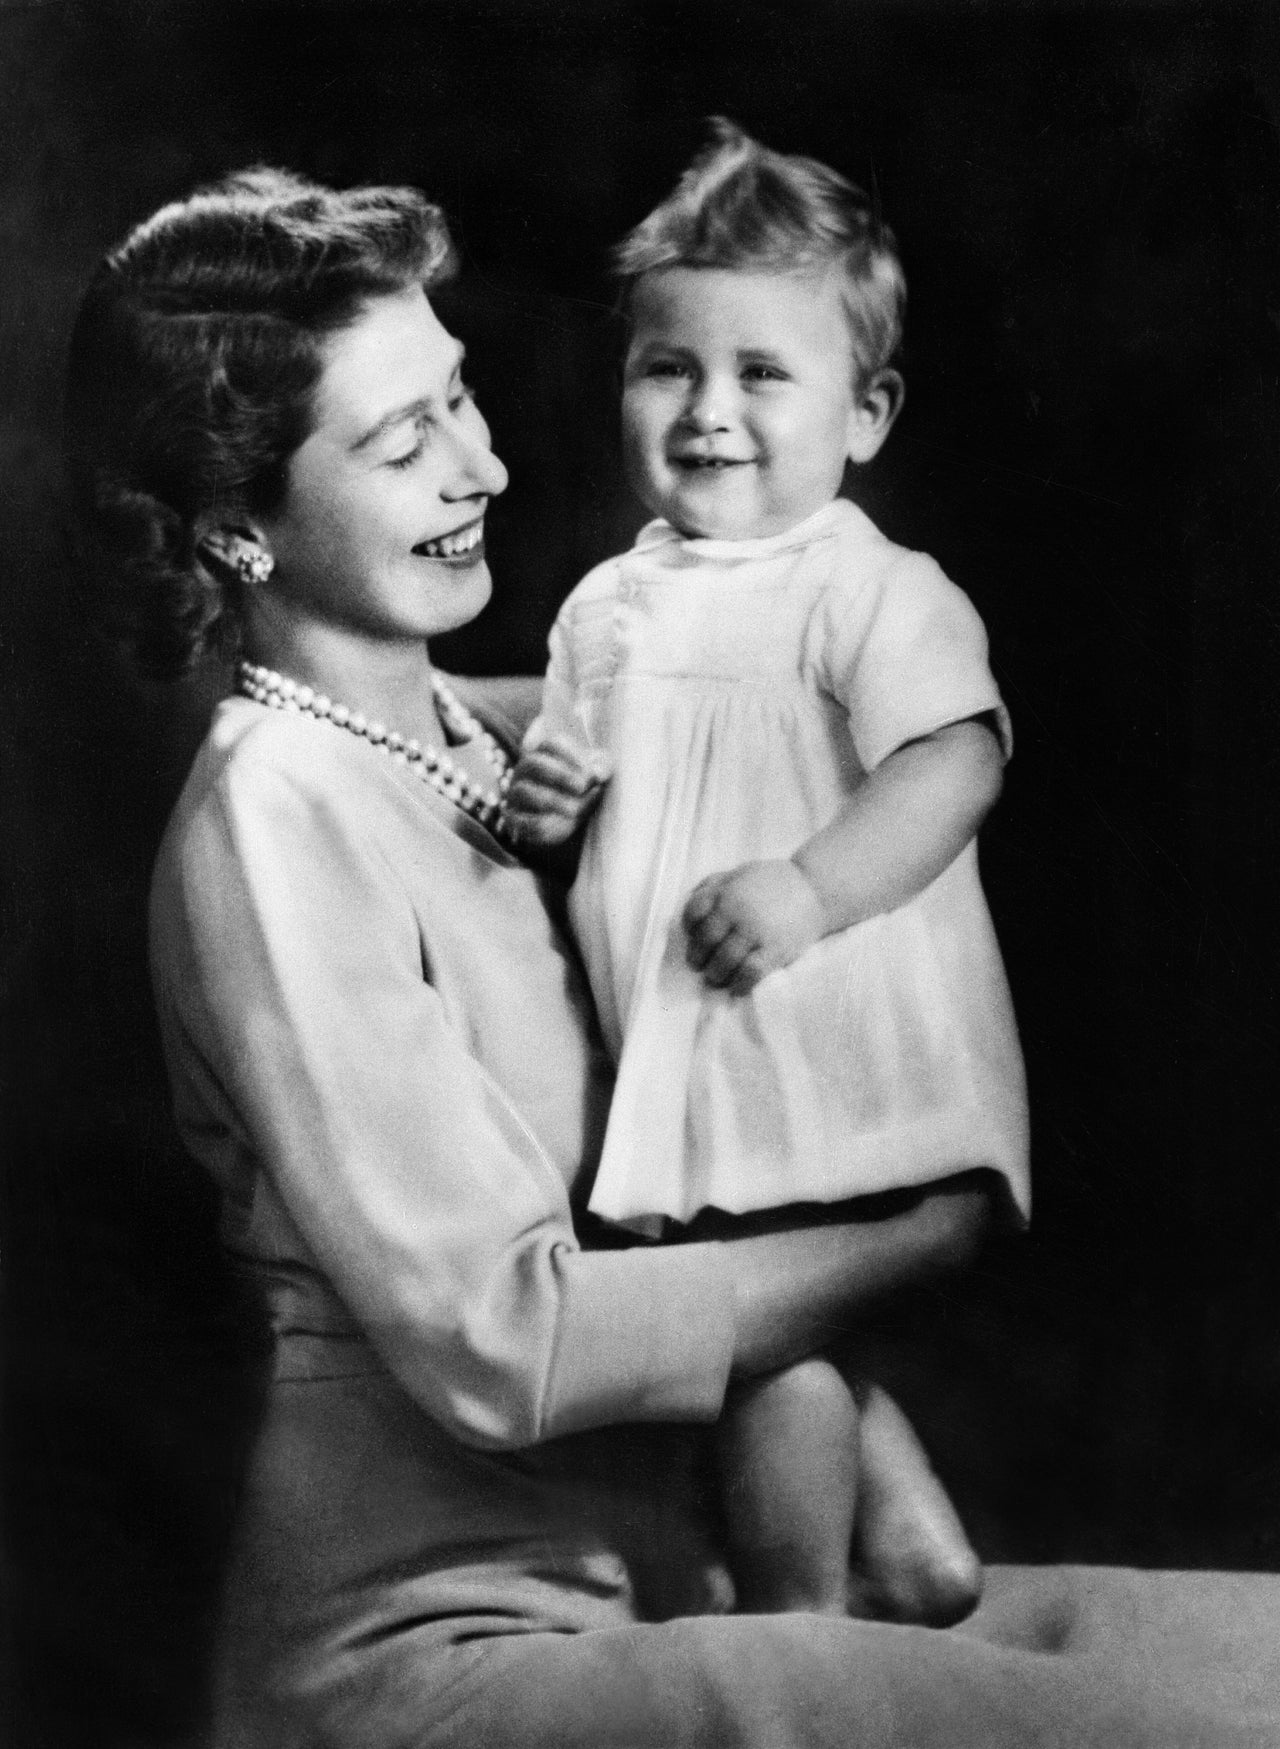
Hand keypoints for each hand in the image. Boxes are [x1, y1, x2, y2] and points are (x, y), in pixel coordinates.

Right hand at [503, 725, 610, 847]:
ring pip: (525, 791)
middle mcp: (525, 769)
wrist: (567, 820)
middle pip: (534, 763)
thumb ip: (602, 768)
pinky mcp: (515, 817)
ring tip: (575, 811)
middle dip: (559, 774)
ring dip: (552, 800)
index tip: (588, 769)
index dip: (570, 754)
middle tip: (582, 787)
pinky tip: (562, 826)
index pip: (551, 744)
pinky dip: (541, 824)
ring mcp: (516, 793)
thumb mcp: (596, 775)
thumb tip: (598, 773)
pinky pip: (521, 820)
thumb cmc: (582, 788)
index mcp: (545, 753)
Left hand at [682, 859, 825, 993]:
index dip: (689, 929)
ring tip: (717, 978)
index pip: (693, 913)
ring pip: (724, 961)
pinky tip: (738, 987)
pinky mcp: (775, 949)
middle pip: (705, 941)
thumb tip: (692, 900)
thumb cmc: (775, 881)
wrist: (816, 889)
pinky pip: (750, 973)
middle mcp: (737, 912)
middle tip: (700, 966)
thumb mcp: (740, 873)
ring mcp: (756, 932)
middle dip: (698, 957)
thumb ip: (714, 883)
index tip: (693, 938)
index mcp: (727, 892)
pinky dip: (740, 984)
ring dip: (716, 975)